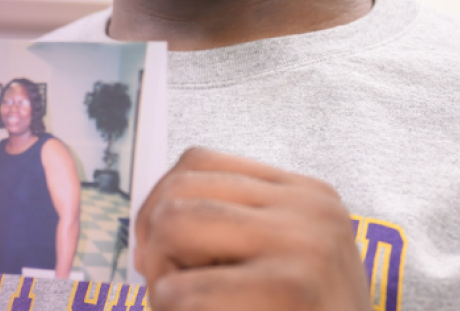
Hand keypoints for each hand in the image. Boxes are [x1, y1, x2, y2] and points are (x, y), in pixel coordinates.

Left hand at [134, 147, 368, 310]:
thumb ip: (228, 228)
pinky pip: (182, 292)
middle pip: (179, 192)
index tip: (160, 253)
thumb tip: (148, 220)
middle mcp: (311, 210)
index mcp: (308, 196)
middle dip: (153, 244)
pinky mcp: (290, 289)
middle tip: (171, 290)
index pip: (198, 163)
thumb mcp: (277, 262)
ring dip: (161, 280)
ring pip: (173, 227)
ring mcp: (305, 246)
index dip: (159, 206)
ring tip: (191, 309)